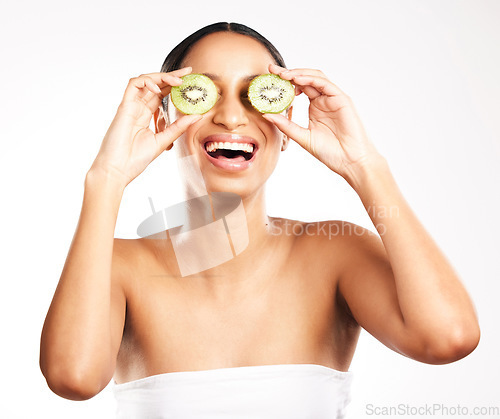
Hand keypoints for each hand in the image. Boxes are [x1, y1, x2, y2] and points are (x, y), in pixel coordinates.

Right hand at [89, 67, 201, 186]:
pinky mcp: (124, 107)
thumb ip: (179, 127)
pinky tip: (158, 88)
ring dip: (162, 77)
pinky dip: (146, 82)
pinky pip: (133, 85)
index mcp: (147, 116)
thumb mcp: (163, 141)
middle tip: (188, 72)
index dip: (175, 86)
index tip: (190, 81)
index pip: (162, 94)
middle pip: (156, 85)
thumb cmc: (135, 159)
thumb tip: (198, 116)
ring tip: (177, 81)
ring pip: (145, 81)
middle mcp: (139, 108)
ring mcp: (131, 106)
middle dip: (172, 76)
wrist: (117, 170)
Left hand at [263, 63, 383, 183]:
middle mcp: (324, 100)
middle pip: (305, 79)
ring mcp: (333, 98)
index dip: (284, 81)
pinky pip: (325, 84)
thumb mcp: (302, 137)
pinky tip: (297, 80)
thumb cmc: (330, 152)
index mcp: (315, 107)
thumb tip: (266, 114)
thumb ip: (285, 125)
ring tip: (282, 74)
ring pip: (315, 78)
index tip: (269, 78)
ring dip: (298, 73)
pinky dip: (310, 79)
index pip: (299, 88)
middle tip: (272, 69)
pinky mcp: (342, 99)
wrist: (349, 161)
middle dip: (288, 72)